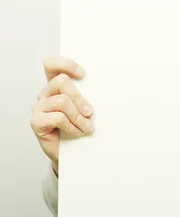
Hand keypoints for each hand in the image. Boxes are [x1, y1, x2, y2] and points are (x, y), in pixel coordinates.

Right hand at [30, 57, 94, 173]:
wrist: (72, 152)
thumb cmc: (80, 126)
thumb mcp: (85, 108)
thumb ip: (87, 96)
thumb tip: (106, 88)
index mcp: (56, 85)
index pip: (52, 65)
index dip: (65, 64)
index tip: (82, 74)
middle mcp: (46, 93)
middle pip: (61, 81)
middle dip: (79, 97)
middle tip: (91, 112)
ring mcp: (39, 107)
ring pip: (62, 101)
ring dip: (78, 116)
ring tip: (88, 127)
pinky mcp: (36, 121)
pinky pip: (57, 118)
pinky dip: (71, 126)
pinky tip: (77, 132)